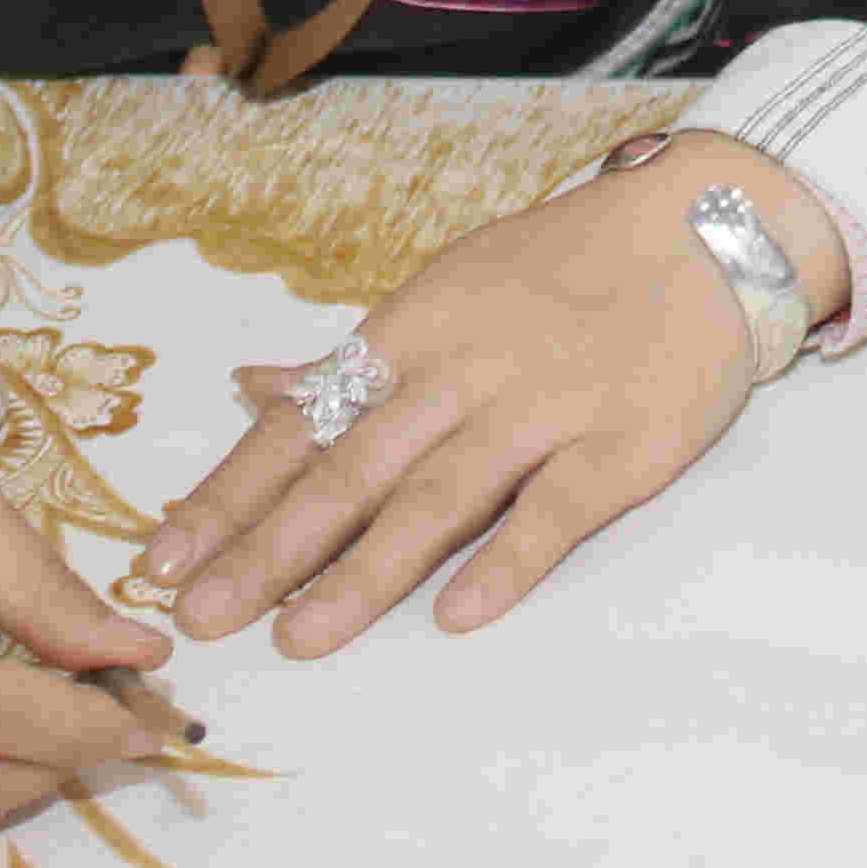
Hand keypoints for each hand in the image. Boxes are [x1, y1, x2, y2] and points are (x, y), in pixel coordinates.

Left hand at [141, 132, 848, 661]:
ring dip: (365, 570)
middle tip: (201, 618)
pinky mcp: (623, 444)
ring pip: (439, 494)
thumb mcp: (447, 291)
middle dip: (270, 546)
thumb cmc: (562, 269)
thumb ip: (353, 357)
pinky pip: (556, 509)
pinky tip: (457, 615)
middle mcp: (465, 368)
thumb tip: (251, 390)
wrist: (702, 231)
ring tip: (301, 636)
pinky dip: (506, 561)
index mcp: (413, 330)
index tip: (164, 558)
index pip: (303, 423)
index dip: (231, 493)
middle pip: (354, 466)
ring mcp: (545, 408)